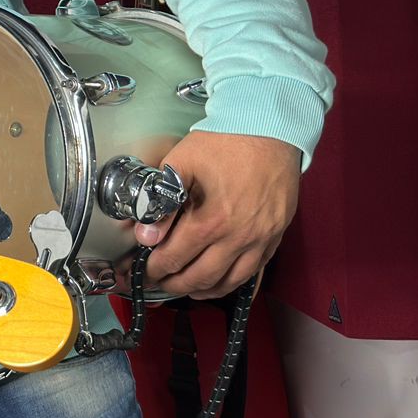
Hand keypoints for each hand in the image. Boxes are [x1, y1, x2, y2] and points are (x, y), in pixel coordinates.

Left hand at [133, 130, 300, 297]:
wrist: (270, 129)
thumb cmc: (226, 142)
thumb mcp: (181, 163)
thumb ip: (160, 202)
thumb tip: (145, 233)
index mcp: (212, 220)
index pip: (174, 257)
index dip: (153, 268)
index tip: (142, 269)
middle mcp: (239, 237)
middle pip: (200, 277)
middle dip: (173, 284)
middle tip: (158, 281)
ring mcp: (261, 240)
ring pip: (228, 282)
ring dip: (202, 289)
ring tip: (184, 287)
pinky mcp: (275, 236)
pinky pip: (254, 273)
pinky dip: (232, 283)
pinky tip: (219, 282)